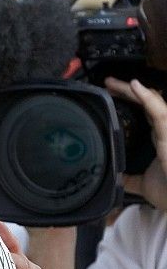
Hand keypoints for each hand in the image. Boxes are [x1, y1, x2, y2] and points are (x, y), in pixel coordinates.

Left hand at [105, 77, 166, 209]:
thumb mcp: (143, 185)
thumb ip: (130, 178)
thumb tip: (116, 177)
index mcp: (162, 138)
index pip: (147, 112)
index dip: (132, 100)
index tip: (111, 94)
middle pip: (148, 103)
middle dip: (127, 91)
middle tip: (107, 84)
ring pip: (153, 102)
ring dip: (133, 91)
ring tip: (114, 83)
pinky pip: (160, 112)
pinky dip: (147, 98)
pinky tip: (134, 86)